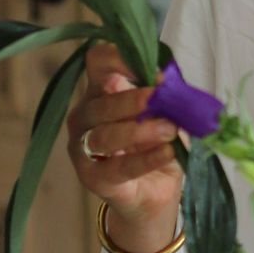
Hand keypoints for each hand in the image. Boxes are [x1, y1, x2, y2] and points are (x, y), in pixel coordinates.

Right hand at [65, 41, 182, 252]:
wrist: (153, 195)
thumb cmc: (154, 146)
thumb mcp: (164, 115)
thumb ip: (163, 96)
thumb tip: (167, 81)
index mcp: (100, 92)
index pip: (97, 62)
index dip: (117, 57)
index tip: (145, 66)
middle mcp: (84, 117)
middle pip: (101, 103)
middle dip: (133, 100)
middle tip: (162, 100)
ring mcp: (83, 149)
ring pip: (104, 136)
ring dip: (140, 130)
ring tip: (170, 130)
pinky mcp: (93, 178)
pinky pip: (120, 167)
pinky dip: (147, 158)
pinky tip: (168, 152)